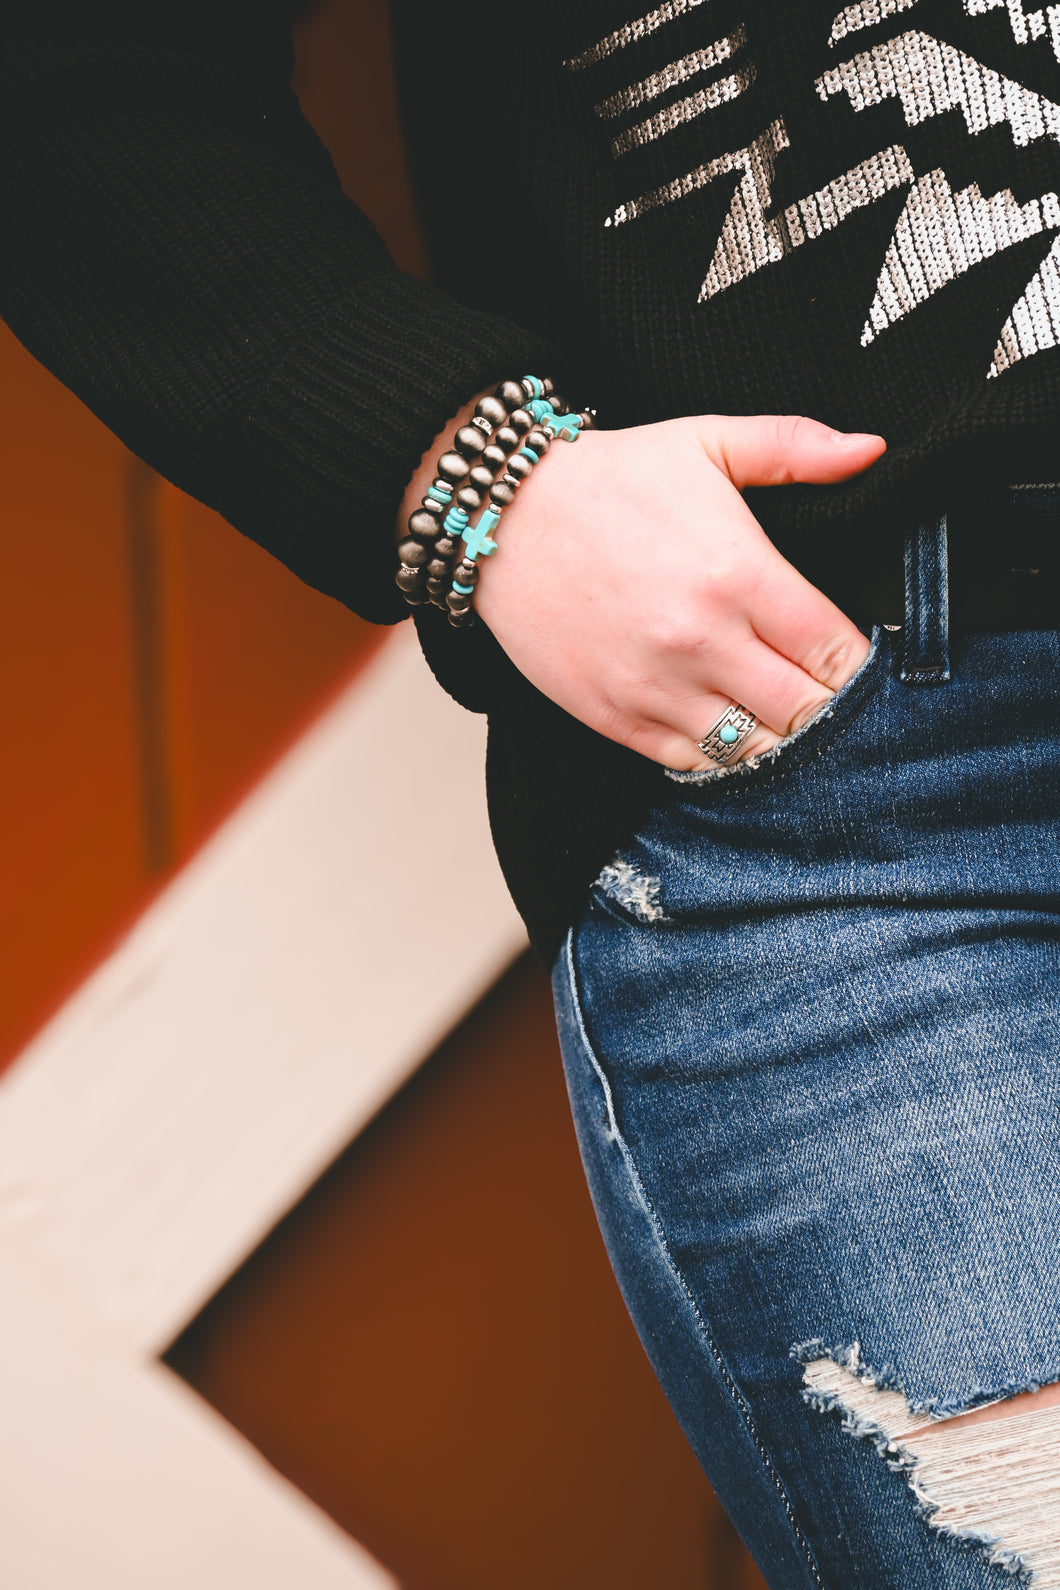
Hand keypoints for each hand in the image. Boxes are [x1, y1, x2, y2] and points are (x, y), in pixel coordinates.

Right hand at [471, 413, 884, 770]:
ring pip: (755, 751)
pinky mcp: (615, 717)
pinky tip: (728, 726)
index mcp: (739, 575)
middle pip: (806, 712)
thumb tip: (872, 452)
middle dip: (829, 707)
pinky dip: (720, 755)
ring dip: (778, 739)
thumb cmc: (608, 479)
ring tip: (779, 714)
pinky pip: (693, 764)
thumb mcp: (705, 441)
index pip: (837, 653)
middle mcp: (702, 641)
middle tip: (825, 691)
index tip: (855, 657)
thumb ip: (795, 447)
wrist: (500, 516)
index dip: (860, 663)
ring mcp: (657, 687)